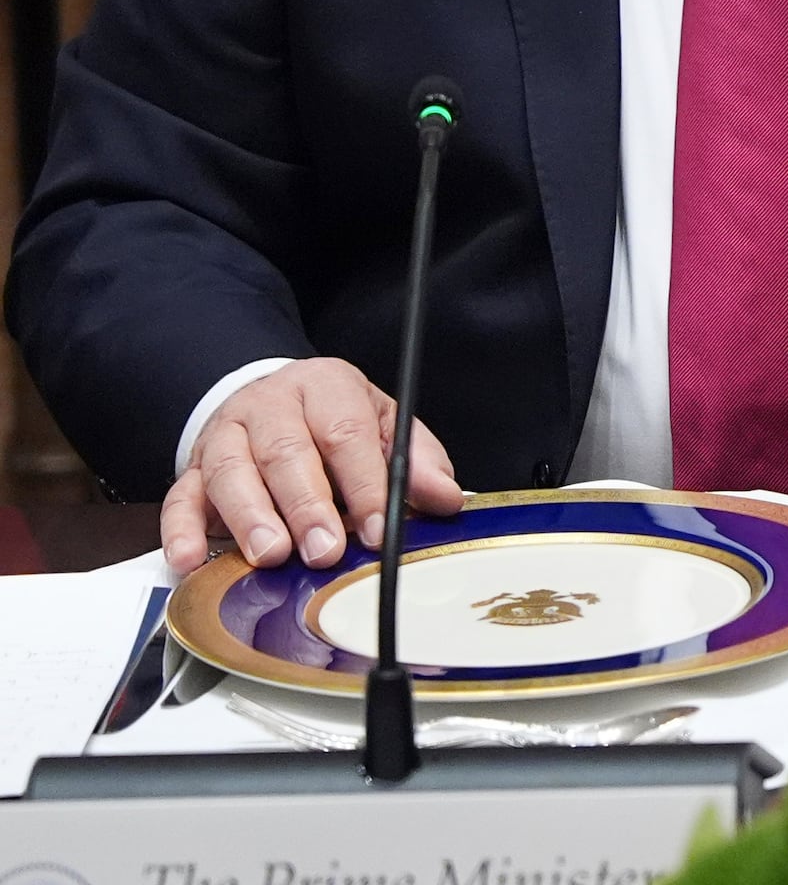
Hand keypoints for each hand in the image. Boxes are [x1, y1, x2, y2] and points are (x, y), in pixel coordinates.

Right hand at [160, 359, 459, 574]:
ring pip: (231, 473)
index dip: (364, 484)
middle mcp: (270, 405)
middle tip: (324, 549)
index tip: (378, 529)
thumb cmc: (334, 419)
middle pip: (285, 452)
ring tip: (270, 555)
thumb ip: (416, 459)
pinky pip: (179, 499)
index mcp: (325, 387)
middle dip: (307, 505)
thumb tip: (446, 497)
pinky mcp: (192, 470)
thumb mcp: (383, 424)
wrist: (274, 397)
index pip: (346, 433)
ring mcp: (225, 436)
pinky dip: (181, 532)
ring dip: (249, 518)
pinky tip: (191, 561)